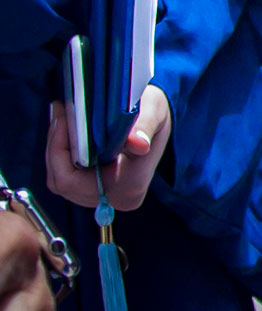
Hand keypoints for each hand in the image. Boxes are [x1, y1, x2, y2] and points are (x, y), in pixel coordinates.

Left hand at [46, 84, 170, 213]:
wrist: (158, 126)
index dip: (59, 151)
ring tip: (62, 118)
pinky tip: (66, 132)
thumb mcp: (155, 112)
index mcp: (130, 187)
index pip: (71, 180)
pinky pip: (63, 177)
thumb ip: (145, 127)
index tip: (65, 119)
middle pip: (61, 181)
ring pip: (58, 179)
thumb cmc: (154, 116)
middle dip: (55, 146)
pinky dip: (60, 154)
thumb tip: (138, 144)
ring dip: (55, 148)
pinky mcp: (92, 191)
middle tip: (61, 112)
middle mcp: (113, 199)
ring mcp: (101, 198)